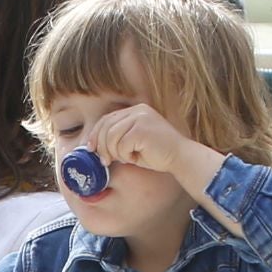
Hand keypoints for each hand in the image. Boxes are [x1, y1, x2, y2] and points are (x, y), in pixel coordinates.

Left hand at [84, 101, 224, 196]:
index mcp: (135, 110)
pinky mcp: (142, 129)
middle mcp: (137, 110)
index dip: (95, 134)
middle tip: (105, 161)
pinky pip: (121, 145)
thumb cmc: (157, 154)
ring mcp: (140, 118)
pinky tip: (136, 158)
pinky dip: (126, 156)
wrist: (181, 157)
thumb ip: (116, 138)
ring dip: (116, 153)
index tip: (91, 148)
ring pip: (111, 137)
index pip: (107, 119)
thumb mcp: (133, 142)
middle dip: (101, 147)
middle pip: (105, 127)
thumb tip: (93, 146)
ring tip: (127, 159)